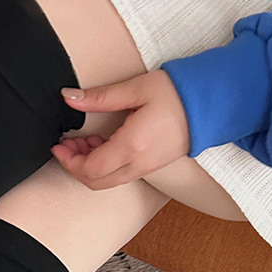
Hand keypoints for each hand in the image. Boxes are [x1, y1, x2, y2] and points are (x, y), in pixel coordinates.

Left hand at [50, 69, 190, 188]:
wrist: (214, 103)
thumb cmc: (178, 93)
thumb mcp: (136, 88)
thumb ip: (99, 97)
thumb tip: (68, 97)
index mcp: (133, 146)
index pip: (90, 168)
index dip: (69, 160)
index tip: (58, 145)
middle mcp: (139, 163)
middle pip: (96, 182)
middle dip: (75, 166)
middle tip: (66, 145)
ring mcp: (147, 167)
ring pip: (108, 181)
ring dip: (89, 166)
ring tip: (83, 140)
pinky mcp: (152, 165)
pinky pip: (121, 175)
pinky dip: (105, 165)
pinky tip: (102, 143)